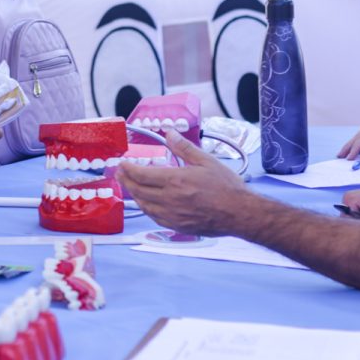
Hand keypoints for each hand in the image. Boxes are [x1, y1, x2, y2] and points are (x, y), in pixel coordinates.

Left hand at [116, 130, 251, 236]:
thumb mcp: (206, 161)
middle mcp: (169, 199)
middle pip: (138, 190)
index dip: (128, 169)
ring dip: (134, 195)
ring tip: (129, 187)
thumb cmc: (226, 187)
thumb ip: (184, 148)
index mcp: (175, 180)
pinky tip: (146, 204)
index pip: (142, 175)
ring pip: (144, 205)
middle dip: (125, 181)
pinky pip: (154, 217)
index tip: (122, 163)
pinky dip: (146, 208)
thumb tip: (169, 133)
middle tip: (119, 174)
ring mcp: (172, 215)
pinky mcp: (177, 226)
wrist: (239, 213)